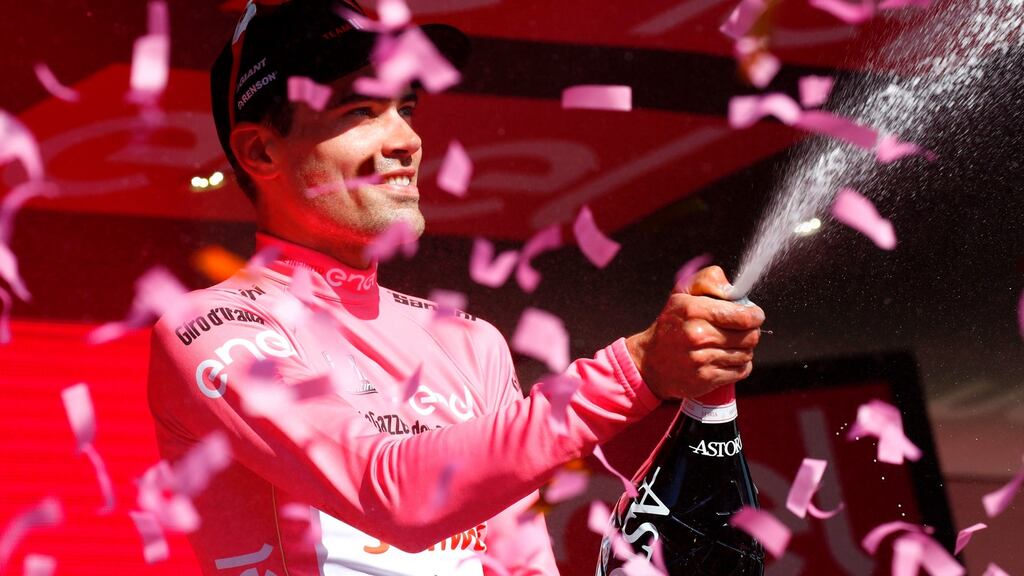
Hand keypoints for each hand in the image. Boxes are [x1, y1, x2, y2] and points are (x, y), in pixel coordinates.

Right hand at [626, 266, 764, 400]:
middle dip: (750, 331)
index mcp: (693, 310)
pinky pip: (741, 371)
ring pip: (747, 354)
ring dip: (744, 349)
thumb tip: (733, 290)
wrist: (650, 361)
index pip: (743, 316)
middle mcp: (698, 336)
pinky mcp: (707, 379)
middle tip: (741, 329)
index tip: (754, 315)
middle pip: (750, 336)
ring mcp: (702, 360)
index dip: (755, 315)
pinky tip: (725, 358)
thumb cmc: (672, 324)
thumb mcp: (683, 292)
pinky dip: (739, 365)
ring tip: (728, 344)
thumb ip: (709, 279)